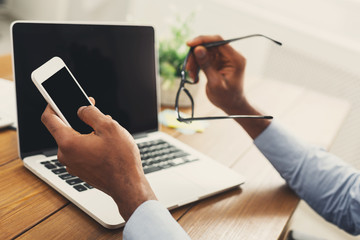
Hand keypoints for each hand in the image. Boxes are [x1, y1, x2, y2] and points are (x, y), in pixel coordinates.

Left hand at [41, 98, 155, 220]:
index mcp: (68, 143)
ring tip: (107, 135)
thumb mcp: (109, 127)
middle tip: (96, 115)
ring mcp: (73, 165)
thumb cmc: (120, 160)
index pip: (49, 118)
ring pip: (75, 141)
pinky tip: (106, 146)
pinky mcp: (81, 171)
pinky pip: (81, 152)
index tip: (56, 98)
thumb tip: (82, 109)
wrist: (128, 185)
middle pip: (65, 129)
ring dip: (87, 133)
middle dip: (79, 120)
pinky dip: (90, 145)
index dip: (52, 104)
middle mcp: (66, 156)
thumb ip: (91, 113)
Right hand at [186, 35, 246, 114]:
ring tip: (191, 75)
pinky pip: (204, 59)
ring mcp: (224, 59)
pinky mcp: (217, 63)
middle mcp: (230, 56)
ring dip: (195, 62)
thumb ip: (207, 65)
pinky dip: (197, 66)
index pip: (218, 41)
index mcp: (235, 59)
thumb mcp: (215, 83)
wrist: (231, 105)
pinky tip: (194, 77)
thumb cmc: (227, 97)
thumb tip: (198, 49)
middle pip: (209, 46)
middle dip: (196, 55)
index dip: (203, 40)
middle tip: (187, 67)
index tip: (189, 44)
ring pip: (205, 52)